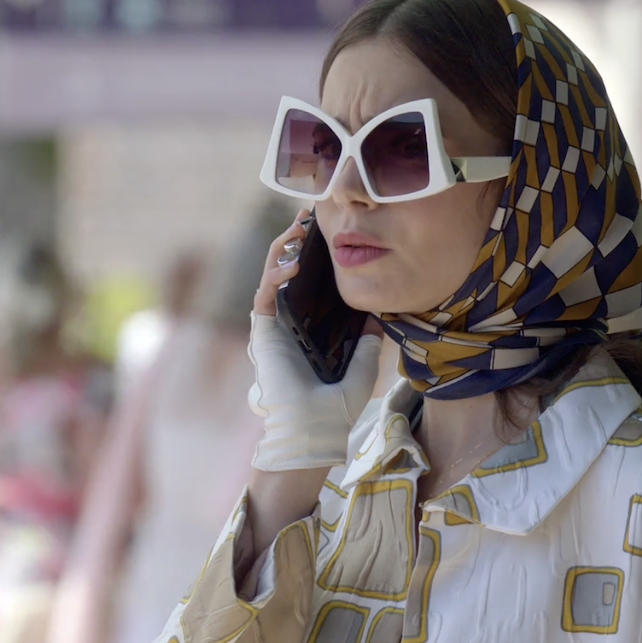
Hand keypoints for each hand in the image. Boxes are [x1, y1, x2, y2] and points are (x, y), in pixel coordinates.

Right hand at [246, 212, 382, 471]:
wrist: (315, 428)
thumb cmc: (338, 405)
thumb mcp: (365, 363)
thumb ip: (369, 337)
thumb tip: (379, 314)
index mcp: (310, 326)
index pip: (310, 280)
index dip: (317, 253)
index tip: (331, 230)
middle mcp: (289, 320)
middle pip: (288, 268)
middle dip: (297, 239)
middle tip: (311, 214)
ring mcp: (273, 324)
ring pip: (272, 273)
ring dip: (283, 247)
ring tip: (300, 226)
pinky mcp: (262, 330)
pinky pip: (265, 293)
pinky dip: (275, 274)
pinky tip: (292, 262)